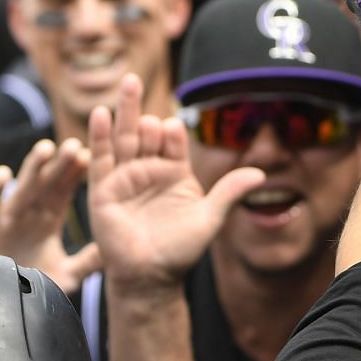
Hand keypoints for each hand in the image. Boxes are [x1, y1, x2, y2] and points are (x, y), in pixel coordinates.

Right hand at [0, 136, 99, 294]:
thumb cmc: (28, 281)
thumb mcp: (65, 275)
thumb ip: (88, 263)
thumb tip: (116, 254)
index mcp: (49, 218)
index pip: (65, 190)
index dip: (76, 173)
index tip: (90, 156)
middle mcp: (30, 212)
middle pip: (48, 183)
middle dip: (60, 164)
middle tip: (75, 145)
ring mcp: (9, 217)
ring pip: (23, 188)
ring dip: (33, 168)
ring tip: (46, 148)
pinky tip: (3, 174)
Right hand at [85, 75, 261, 293]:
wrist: (150, 277)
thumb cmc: (179, 251)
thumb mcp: (209, 219)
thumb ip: (229, 193)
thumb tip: (260, 174)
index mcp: (174, 173)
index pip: (172, 142)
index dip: (171, 132)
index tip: (173, 128)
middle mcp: (149, 171)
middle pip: (146, 132)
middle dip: (144, 111)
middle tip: (140, 83)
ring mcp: (125, 178)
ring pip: (124, 138)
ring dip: (125, 111)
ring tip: (128, 83)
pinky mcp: (103, 190)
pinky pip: (101, 159)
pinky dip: (100, 137)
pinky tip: (102, 114)